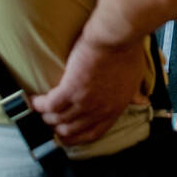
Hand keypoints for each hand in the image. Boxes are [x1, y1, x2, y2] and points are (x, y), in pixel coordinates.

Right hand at [30, 38, 149, 144]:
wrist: (116, 38)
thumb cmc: (128, 53)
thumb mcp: (136, 78)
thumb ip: (134, 94)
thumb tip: (142, 101)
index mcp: (114, 110)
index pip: (93, 133)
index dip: (78, 138)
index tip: (68, 137)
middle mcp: (98, 110)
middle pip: (72, 129)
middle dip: (58, 128)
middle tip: (50, 122)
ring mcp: (83, 101)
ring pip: (58, 119)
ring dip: (47, 116)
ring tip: (40, 111)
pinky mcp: (70, 88)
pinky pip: (50, 105)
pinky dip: (39, 105)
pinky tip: (34, 101)